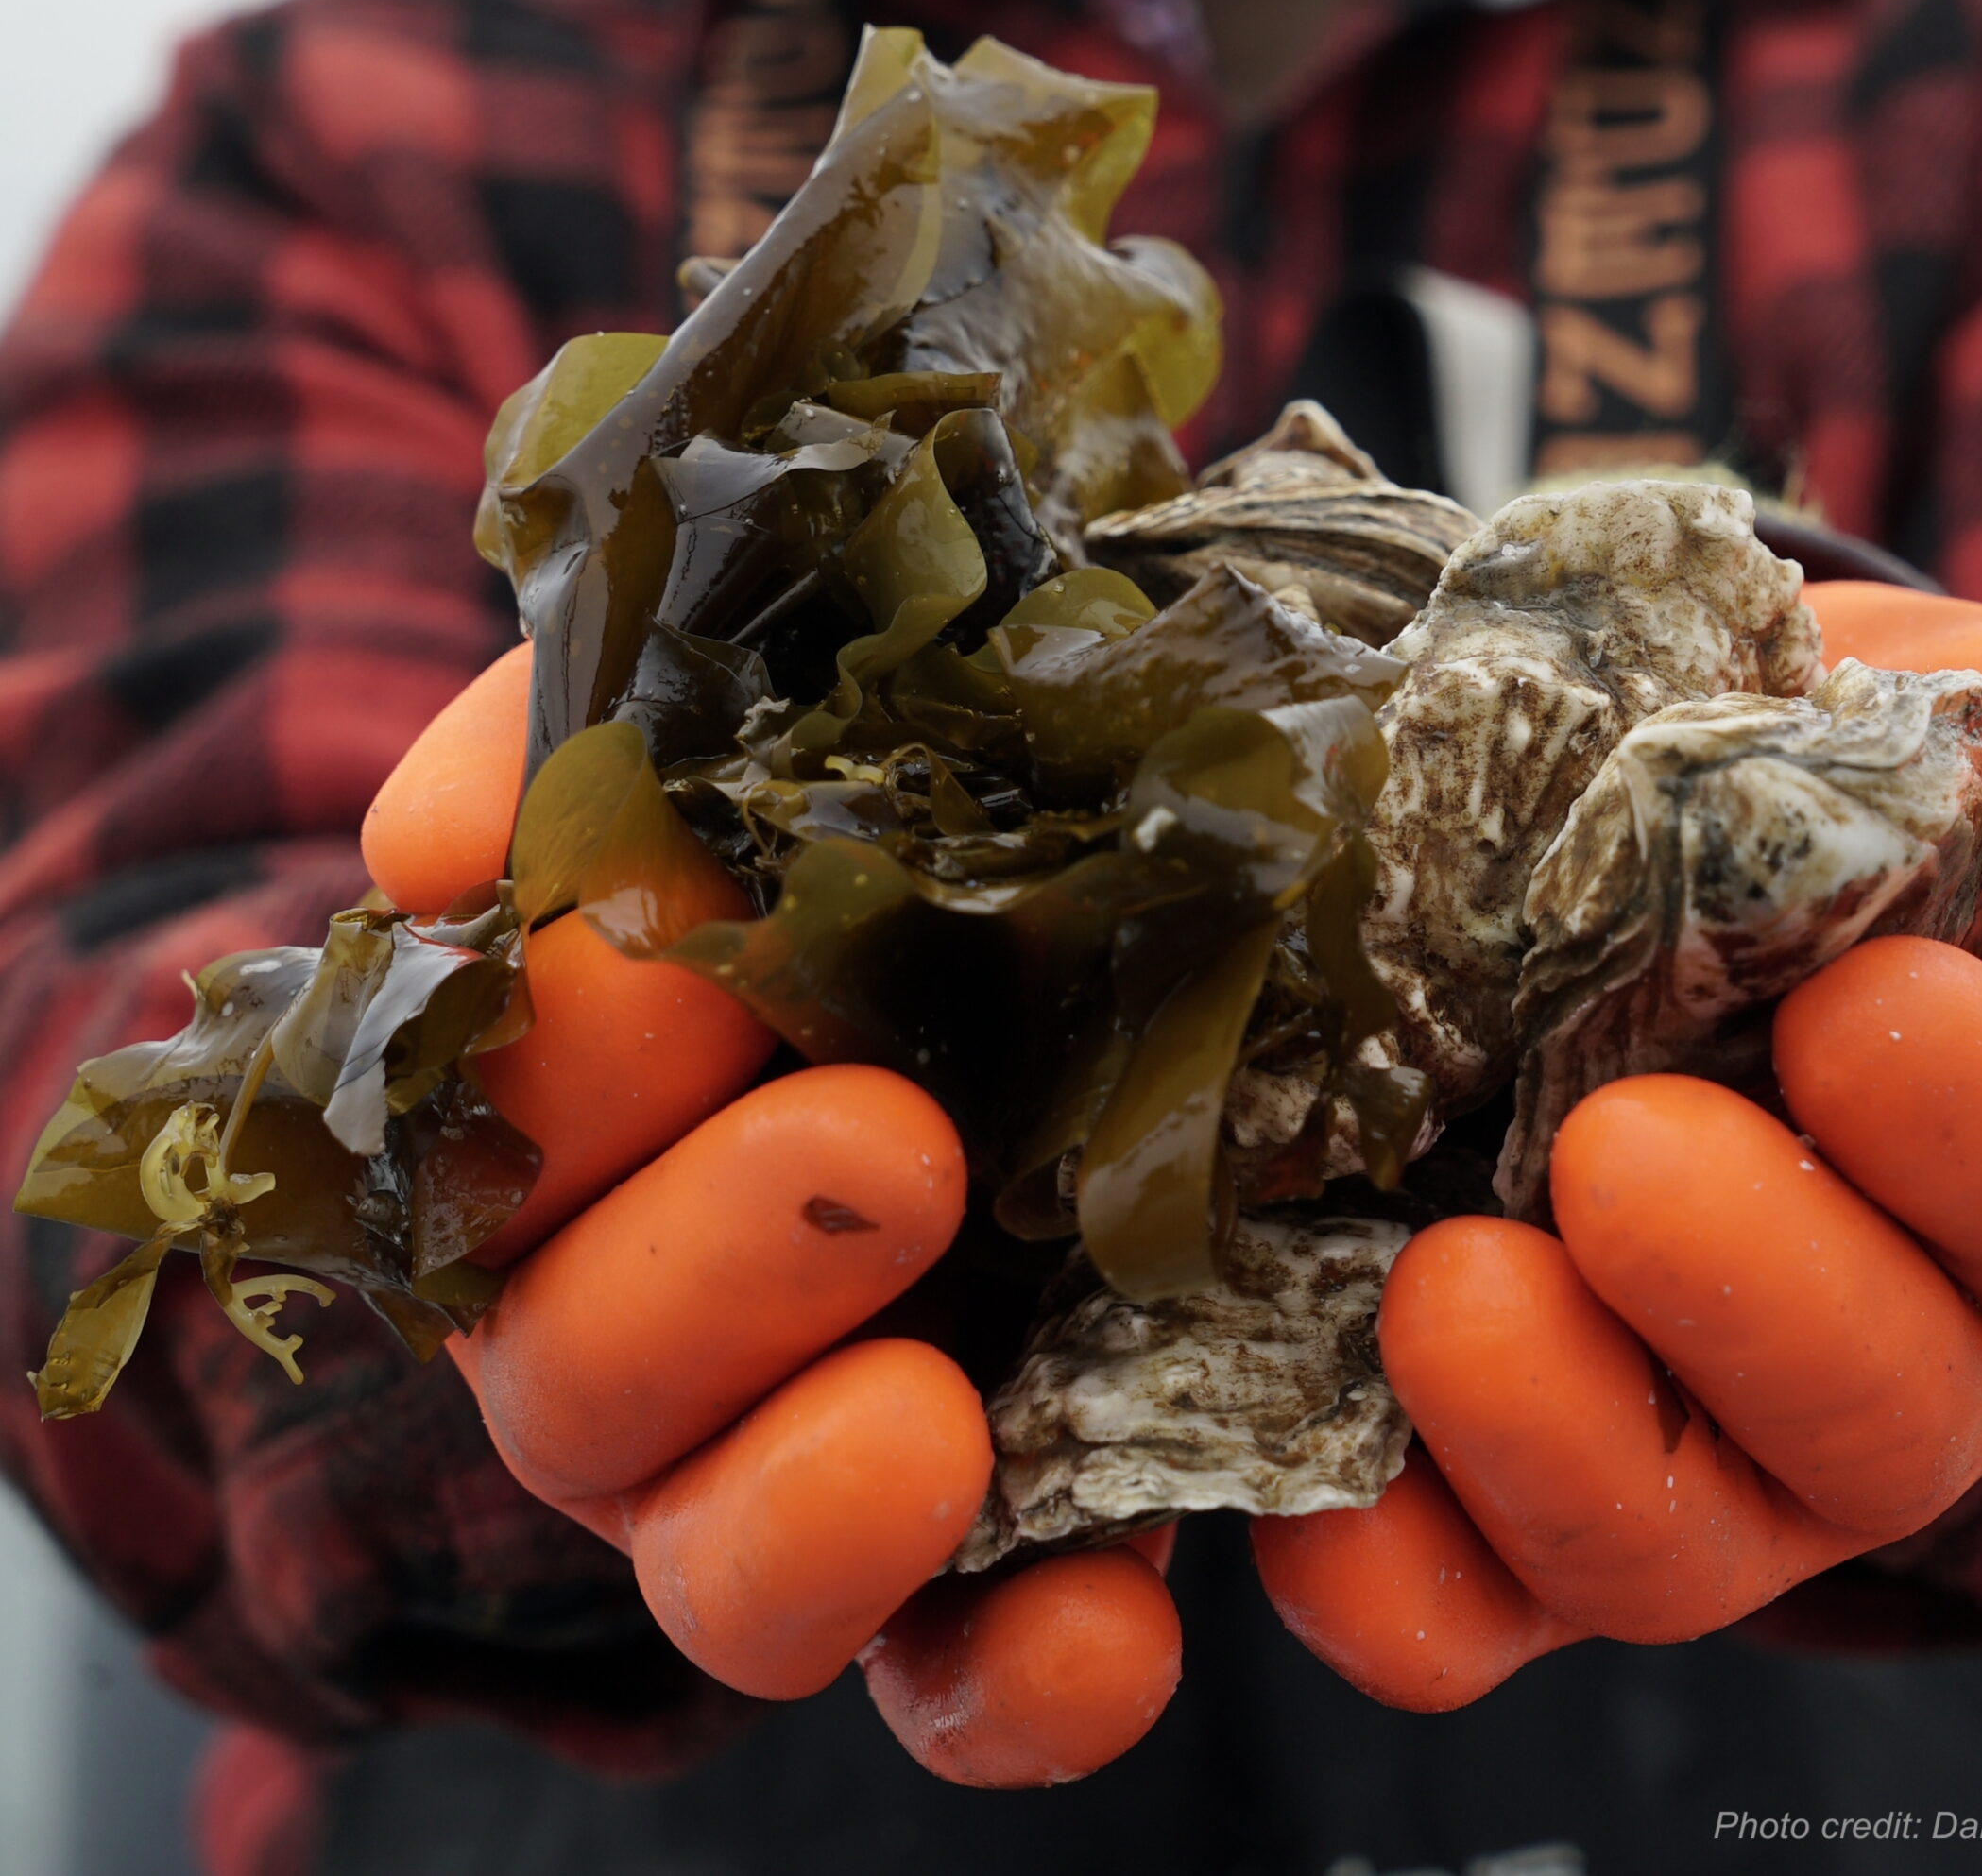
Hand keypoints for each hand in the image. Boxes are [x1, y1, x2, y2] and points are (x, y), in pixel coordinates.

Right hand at [363, 644, 1181, 1784]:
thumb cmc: (920, 788)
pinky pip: (959, 1685)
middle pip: (583, 1372)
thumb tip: (436, 848)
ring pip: (721, 1564)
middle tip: (889, 1142)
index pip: (488, 1130)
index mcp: (572, 1122)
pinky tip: (1114, 1634)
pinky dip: (1019, 1684)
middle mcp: (650, 1316)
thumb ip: (585, 739)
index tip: (663, 952)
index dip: (553, 1064)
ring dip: (800, 1502)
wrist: (1141, 877)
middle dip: (703, 1265)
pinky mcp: (984, 1569)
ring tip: (937, 1418)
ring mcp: (804, 1455)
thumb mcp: (772, 700)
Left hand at [1254, 581, 1981, 1709]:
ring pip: (1668, 1549)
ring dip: (1557, 1443)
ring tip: (1446, 1287)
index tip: (1856, 1001)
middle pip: (1877, 1419)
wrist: (1616, 841)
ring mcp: (1698, 1460)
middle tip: (1619, 1144)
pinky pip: (1463, 1612)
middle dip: (1758, 1296)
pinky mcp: (1506, 1504)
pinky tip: (1310, 1501)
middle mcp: (1895, 1368)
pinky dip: (1387, 1582)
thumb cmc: (1840, 792)